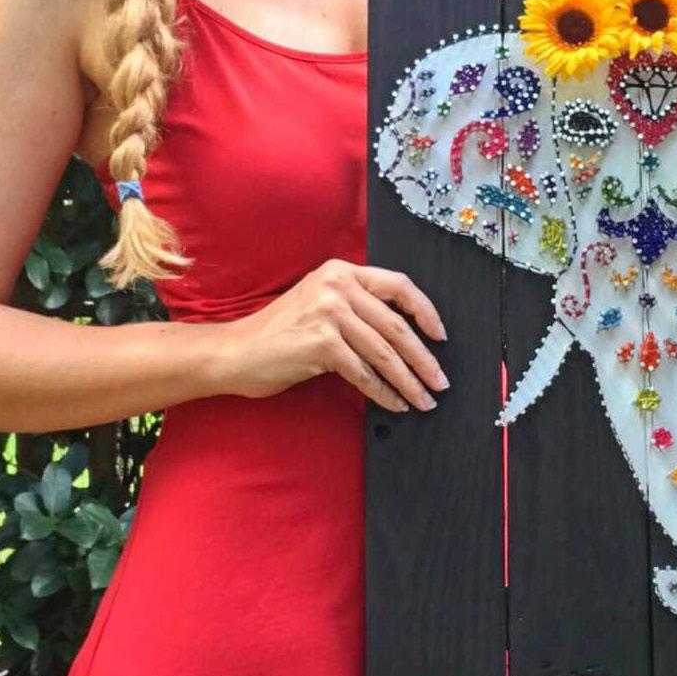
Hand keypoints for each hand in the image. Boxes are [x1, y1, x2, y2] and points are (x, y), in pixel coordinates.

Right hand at [221, 257, 449, 412]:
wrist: (235, 351)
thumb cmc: (278, 334)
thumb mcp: (319, 305)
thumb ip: (356, 308)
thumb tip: (403, 337)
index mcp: (341, 271)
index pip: (398, 285)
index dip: (425, 311)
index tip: (440, 336)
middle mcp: (337, 286)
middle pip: (397, 325)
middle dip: (424, 359)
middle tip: (440, 382)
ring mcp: (329, 312)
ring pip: (384, 352)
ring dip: (409, 381)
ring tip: (424, 400)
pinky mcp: (321, 342)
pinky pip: (364, 373)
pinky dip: (383, 392)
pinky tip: (395, 404)